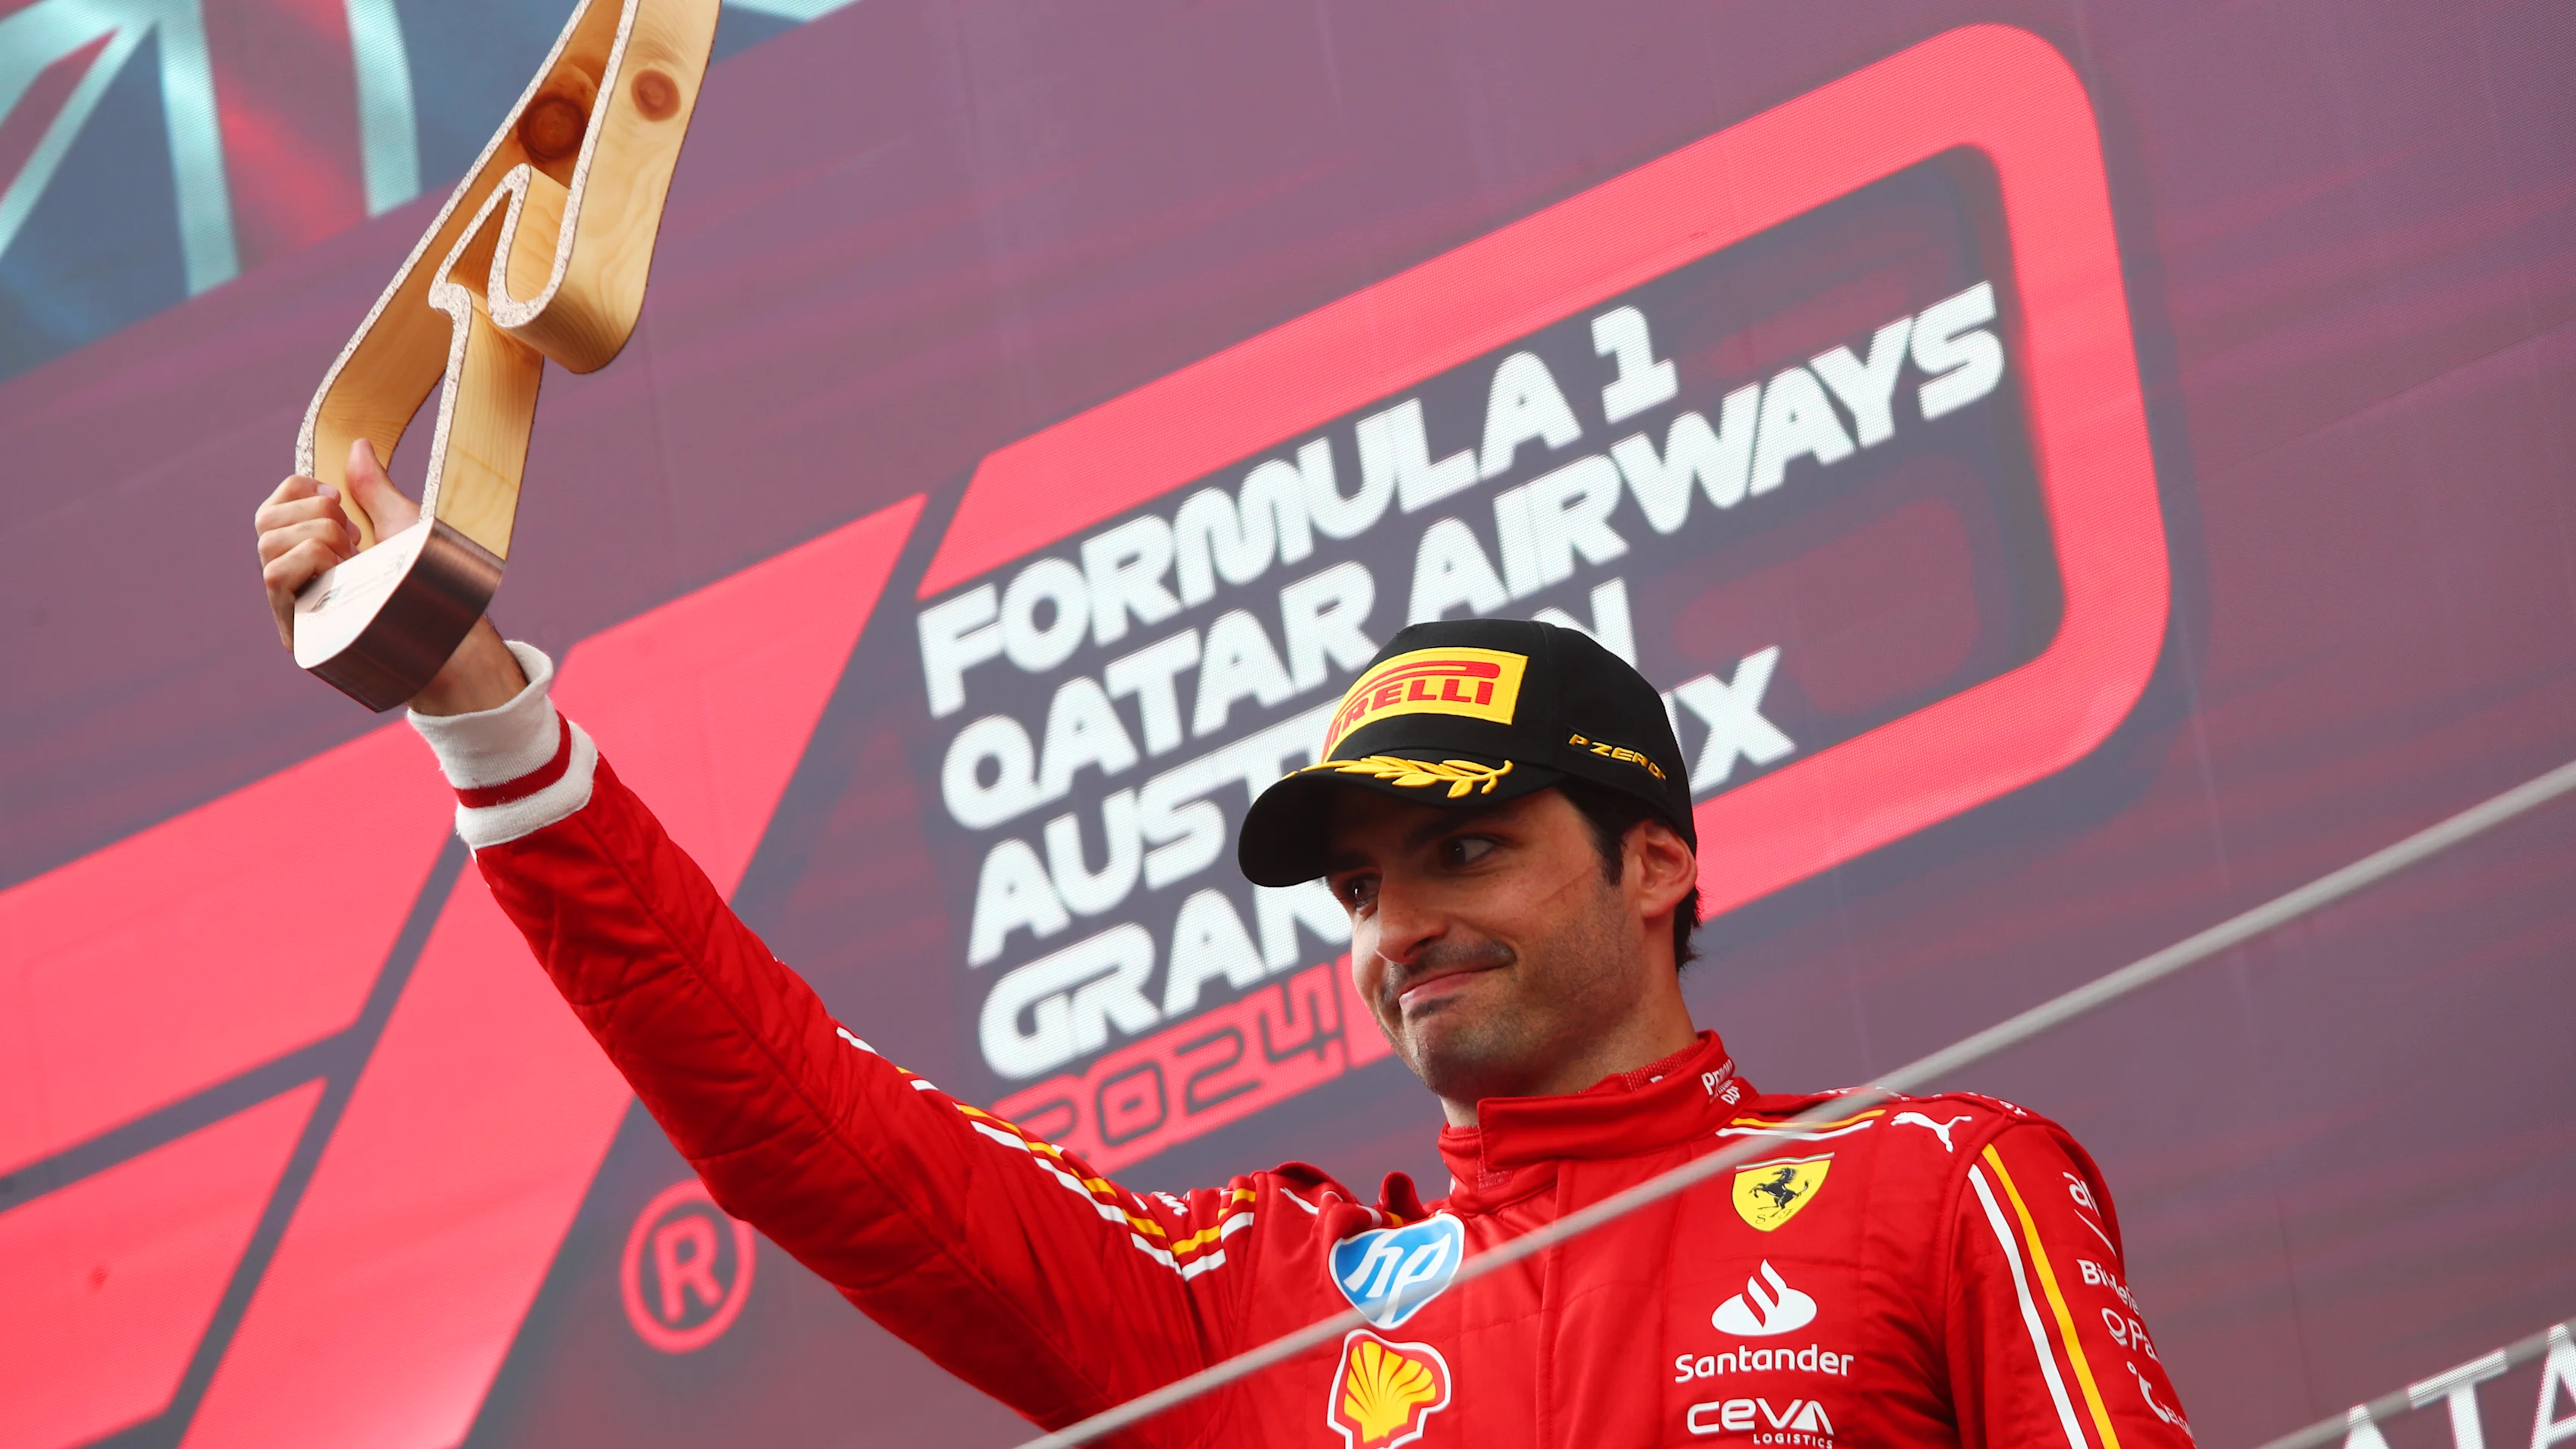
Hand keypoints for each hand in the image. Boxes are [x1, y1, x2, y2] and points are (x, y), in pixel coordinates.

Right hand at [255, 437, 411, 647]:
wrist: (447, 627)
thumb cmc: (428, 580)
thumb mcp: (400, 523)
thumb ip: (374, 488)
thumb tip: (358, 445)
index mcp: (308, 553)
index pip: (272, 508)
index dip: (301, 490)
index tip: (342, 501)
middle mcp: (293, 579)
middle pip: (264, 520)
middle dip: (317, 513)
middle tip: (355, 539)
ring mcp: (291, 606)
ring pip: (269, 542)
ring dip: (321, 537)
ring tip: (353, 561)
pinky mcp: (294, 630)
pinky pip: (276, 573)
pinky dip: (314, 559)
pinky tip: (344, 577)